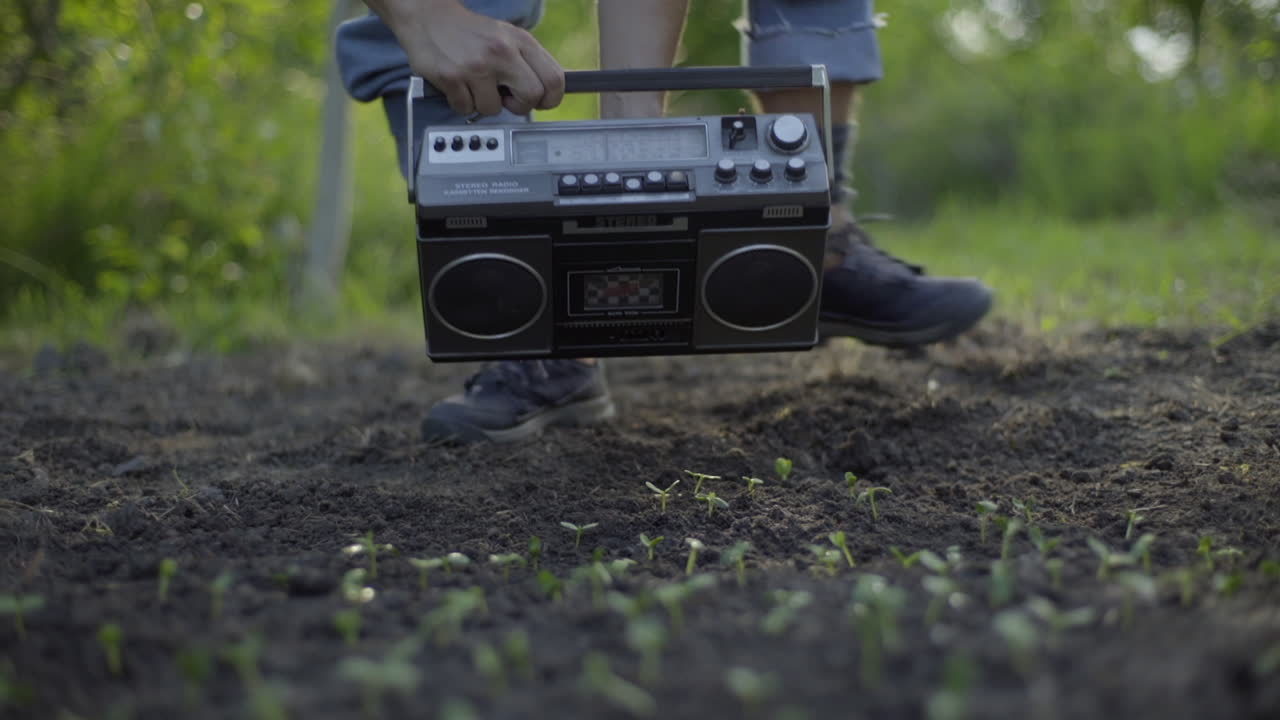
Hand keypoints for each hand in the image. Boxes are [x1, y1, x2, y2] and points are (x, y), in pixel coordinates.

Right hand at [373, 0, 564, 116]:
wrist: (428, 17)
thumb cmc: (470, 33)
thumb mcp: (507, 38)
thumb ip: (527, 62)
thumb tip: (544, 94)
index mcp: (520, 41)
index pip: (554, 80)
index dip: (549, 99)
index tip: (537, 101)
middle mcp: (502, 52)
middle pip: (532, 97)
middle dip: (520, 106)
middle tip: (507, 99)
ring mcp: (477, 66)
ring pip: (494, 109)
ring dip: (484, 104)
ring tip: (475, 85)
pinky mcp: (452, 77)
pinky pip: (466, 109)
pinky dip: (462, 103)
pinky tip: (459, 85)